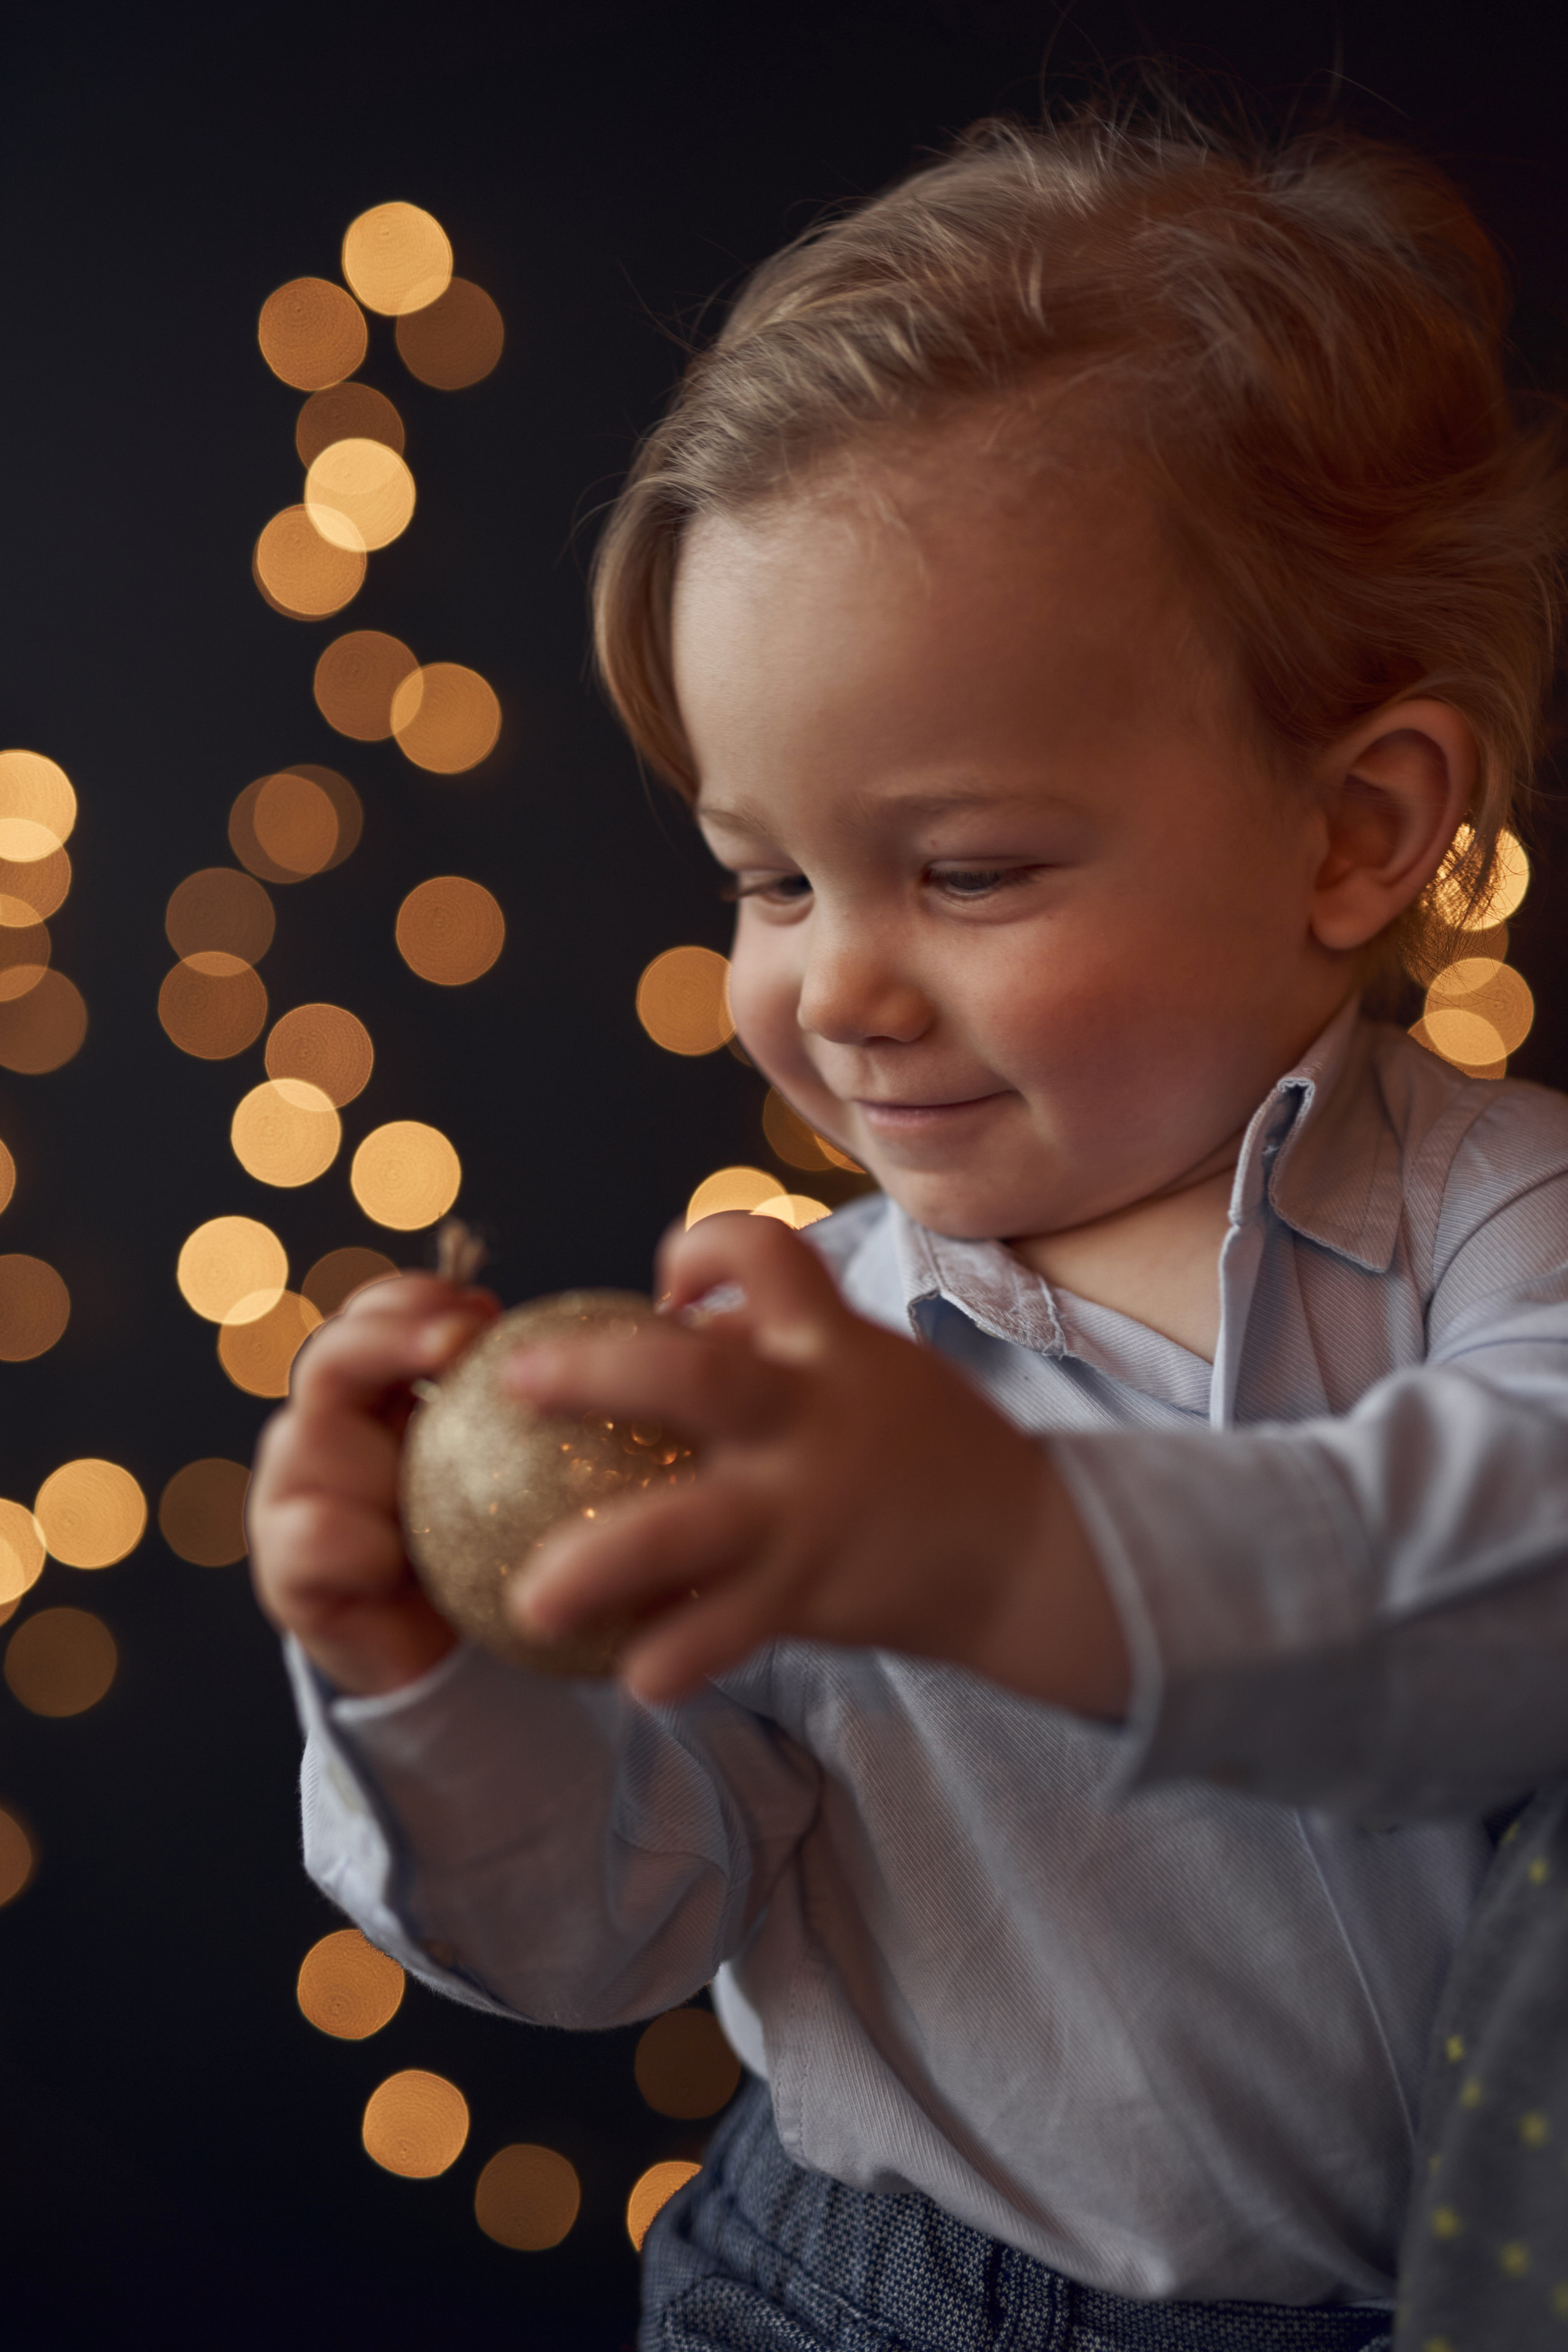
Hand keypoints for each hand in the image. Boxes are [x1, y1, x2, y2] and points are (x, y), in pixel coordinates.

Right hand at [248, 1272, 498, 1695]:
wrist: (441, 1657)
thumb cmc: (483, 1544)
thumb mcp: (504, 1466)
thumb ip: (517, 1408)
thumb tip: (580, 1344)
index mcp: (370, 1392)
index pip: (372, 1315)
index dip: (415, 1300)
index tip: (485, 1311)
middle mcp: (319, 1428)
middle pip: (329, 1356)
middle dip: (390, 1338)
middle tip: (459, 1343)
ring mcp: (289, 1492)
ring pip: (310, 1441)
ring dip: (378, 1462)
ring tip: (425, 1496)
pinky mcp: (283, 1566)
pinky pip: (313, 1537)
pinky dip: (360, 1544)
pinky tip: (395, 1561)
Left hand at [503, 1216, 1129, 1712]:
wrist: (1028, 1553)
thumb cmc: (929, 1446)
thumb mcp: (869, 1369)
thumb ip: (776, 1350)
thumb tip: (671, 1329)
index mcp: (829, 1345)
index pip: (764, 1251)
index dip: (702, 1248)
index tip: (665, 1284)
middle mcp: (809, 1419)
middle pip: (690, 1381)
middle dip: (592, 1374)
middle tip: (514, 1382)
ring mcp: (804, 1512)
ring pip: (679, 1533)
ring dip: (595, 1563)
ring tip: (528, 1598)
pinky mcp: (808, 1594)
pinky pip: (720, 1633)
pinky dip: (672, 1657)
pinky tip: (630, 1674)